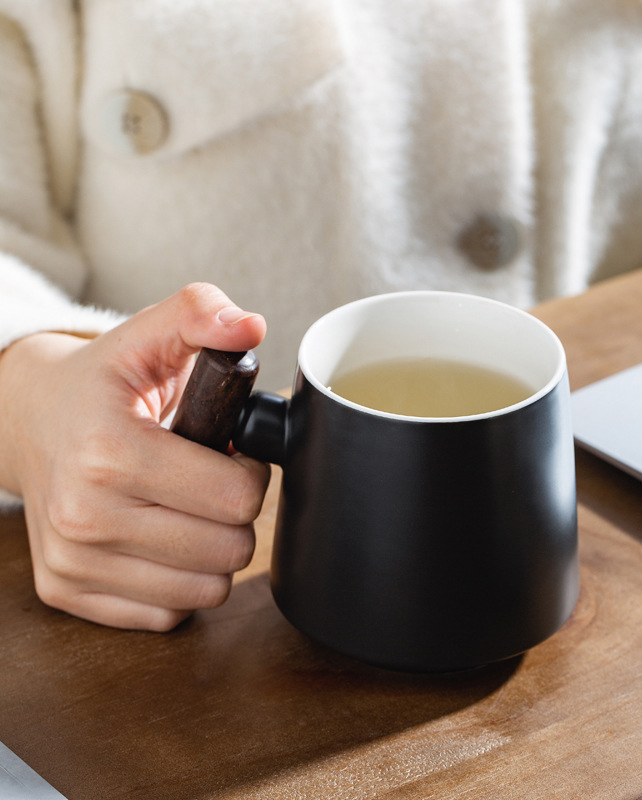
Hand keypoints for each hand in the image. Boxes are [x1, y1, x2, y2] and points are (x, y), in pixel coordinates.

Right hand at [0, 283, 269, 630]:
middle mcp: (85, 518)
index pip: (238, 496)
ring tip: (188, 507)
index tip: (229, 452)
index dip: (250, 471)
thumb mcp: (146, 337)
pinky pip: (168, 613)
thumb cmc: (98, 385)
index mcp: (111, 453)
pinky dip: (179, 580)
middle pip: (229, 548)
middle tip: (210, 481)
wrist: (27, 421)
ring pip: (206, 589)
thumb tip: (249, 326)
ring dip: (213, 550)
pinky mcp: (68, 591)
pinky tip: (162, 538)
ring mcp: (73, 563)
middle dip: (235, 512)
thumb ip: (200, 315)